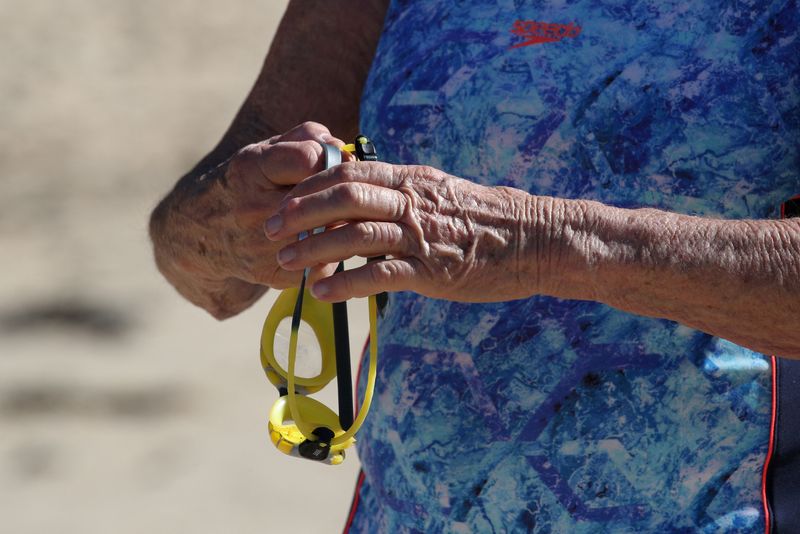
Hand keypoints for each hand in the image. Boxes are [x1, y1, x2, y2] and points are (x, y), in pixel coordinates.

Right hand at [149, 122, 350, 318]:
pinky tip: (328, 244)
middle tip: (352, 194)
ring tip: (345, 217)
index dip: (331, 160)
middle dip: (344, 196)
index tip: (338, 165)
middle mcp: (254, 207)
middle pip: (323, 200)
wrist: (199, 234)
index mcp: (251, 169)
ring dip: (344, 226)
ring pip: (329, 235)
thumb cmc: (245, 185)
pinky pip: (323, 264)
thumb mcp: (265, 151)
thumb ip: (305, 139)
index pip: (308, 159)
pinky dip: (332, 253)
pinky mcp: (272, 273)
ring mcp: (262, 244)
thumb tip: (341, 149)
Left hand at [265, 162, 536, 301]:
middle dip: (299, 213)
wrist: (532, 240)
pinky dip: (346, 283)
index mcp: (410, 180)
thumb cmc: (485, 220)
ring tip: (285, 264)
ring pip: (355, 235)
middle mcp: (411, 202)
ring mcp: (421, 236)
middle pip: (343, 197)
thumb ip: (401, 194)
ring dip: (313, 249)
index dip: (309, 186)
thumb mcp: (439, 194)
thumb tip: (363, 199)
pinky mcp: (432, 271)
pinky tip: (323, 293)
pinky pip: (380, 274)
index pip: (348, 173)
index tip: (282, 201)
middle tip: (269, 230)